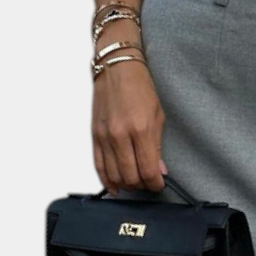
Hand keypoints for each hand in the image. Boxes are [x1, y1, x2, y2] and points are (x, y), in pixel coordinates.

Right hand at [92, 60, 166, 195]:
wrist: (117, 68)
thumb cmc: (140, 88)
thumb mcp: (158, 116)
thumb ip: (158, 147)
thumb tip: (160, 171)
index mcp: (140, 130)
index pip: (148, 171)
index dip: (155, 183)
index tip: (159, 183)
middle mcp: (120, 136)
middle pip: (131, 177)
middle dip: (142, 185)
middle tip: (148, 181)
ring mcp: (105, 137)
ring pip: (115, 176)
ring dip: (127, 184)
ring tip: (135, 181)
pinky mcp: (95, 136)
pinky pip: (99, 166)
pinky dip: (108, 181)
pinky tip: (115, 187)